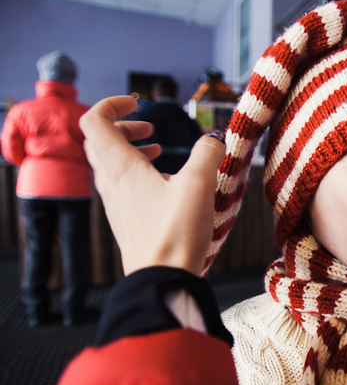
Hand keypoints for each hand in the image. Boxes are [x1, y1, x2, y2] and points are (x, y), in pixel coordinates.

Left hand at [80, 95, 224, 275]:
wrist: (161, 279)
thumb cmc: (175, 233)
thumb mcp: (200, 184)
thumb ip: (207, 154)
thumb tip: (215, 139)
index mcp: (121, 167)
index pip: (94, 121)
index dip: (112, 105)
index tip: (139, 104)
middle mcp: (111, 183)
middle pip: (99, 142)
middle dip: (122, 127)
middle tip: (149, 129)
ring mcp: (115, 204)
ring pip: (109, 165)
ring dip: (129, 151)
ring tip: (158, 153)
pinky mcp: (126, 221)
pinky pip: (121, 187)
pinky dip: (137, 175)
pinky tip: (165, 186)